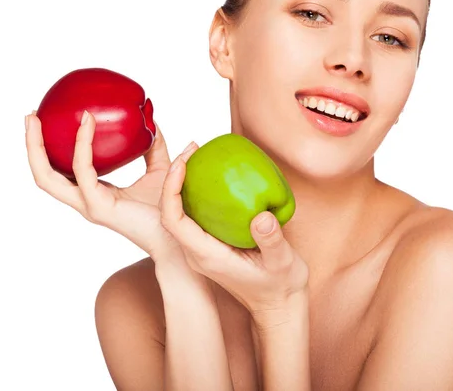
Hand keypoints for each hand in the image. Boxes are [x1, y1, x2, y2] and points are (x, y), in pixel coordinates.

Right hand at [25, 110, 192, 267]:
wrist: (178, 231)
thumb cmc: (168, 206)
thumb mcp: (159, 167)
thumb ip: (152, 146)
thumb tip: (151, 120)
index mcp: (94, 192)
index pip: (61, 171)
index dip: (50, 148)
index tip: (51, 119)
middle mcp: (86, 199)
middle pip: (44, 174)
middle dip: (32, 145)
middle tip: (31, 116)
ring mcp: (89, 205)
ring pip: (48, 177)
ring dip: (37, 148)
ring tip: (36, 120)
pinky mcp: (99, 207)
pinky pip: (83, 171)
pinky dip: (82, 145)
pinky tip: (88, 124)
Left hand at [159, 149, 309, 320]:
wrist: (278, 304)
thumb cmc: (280, 285)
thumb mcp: (282, 263)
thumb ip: (272, 241)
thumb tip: (262, 216)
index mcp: (206, 256)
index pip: (174, 221)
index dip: (171, 190)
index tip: (182, 163)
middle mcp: (197, 252)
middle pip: (170, 212)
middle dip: (173, 178)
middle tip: (191, 149)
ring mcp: (201, 248)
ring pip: (179, 212)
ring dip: (182, 183)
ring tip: (197, 155)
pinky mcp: (210, 243)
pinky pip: (194, 214)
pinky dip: (196, 191)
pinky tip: (212, 174)